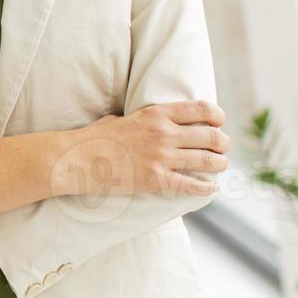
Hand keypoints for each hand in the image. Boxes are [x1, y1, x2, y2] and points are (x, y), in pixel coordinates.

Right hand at [61, 101, 228, 198]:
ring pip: (208, 161)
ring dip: (219, 165)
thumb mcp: (118, 118)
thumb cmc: (92, 138)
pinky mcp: (156, 179)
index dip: (218, 117)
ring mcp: (161, 157)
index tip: (219, 123)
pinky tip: (209, 188)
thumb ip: (138, 120)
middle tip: (222, 149)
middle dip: (223, 144)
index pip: (202, 110)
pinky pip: (192, 185)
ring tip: (219, 166)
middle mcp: (163, 133)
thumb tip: (145, 122)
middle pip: (212, 137)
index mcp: (156, 114)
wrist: (75, 159)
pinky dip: (206, 188)